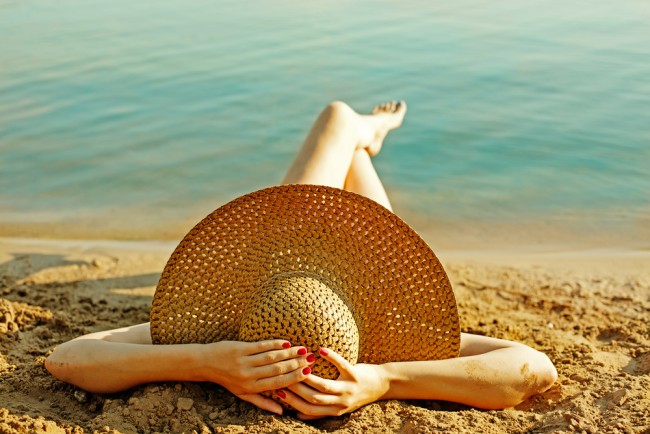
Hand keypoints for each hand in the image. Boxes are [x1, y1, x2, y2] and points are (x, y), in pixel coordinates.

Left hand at [199, 340, 313, 414]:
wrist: (206, 364)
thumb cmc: (227, 380)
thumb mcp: (243, 394)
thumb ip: (263, 402)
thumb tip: (281, 411)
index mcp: (251, 387)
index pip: (277, 383)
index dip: (294, 378)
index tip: (308, 372)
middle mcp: (248, 375)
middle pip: (277, 369)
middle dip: (296, 363)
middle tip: (311, 358)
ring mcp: (244, 361)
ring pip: (271, 357)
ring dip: (289, 352)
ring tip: (303, 349)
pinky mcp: (240, 348)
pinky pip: (260, 346)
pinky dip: (274, 344)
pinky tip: (286, 342)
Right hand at [280, 348, 389, 418]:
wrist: (382, 386)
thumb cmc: (356, 393)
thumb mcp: (339, 407)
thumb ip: (320, 411)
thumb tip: (298, 415)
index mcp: (334, 411)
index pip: (308, 409)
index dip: (292, 402)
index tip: (278, 391)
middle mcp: (340, 402)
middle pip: (312, 398)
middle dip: (295, 388)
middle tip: (282, 374)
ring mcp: (348, 389)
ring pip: (324, 386)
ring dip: (308, 376)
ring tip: (296, 365)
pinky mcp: (356, 375)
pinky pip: (342, 366)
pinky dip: (332, 358)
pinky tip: (321, 350)